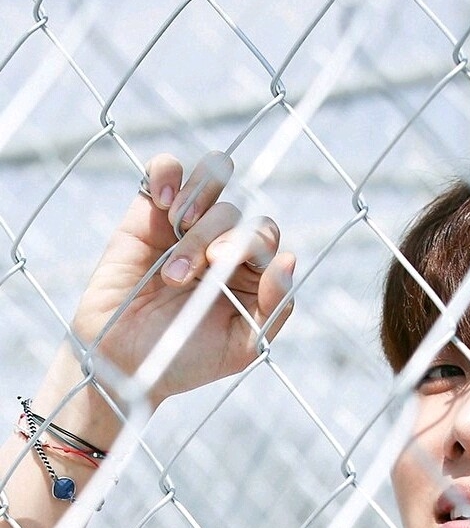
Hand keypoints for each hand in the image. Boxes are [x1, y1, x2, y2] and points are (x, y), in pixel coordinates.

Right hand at [71, 151, 294, 407]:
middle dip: (219, 234)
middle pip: (238, 212)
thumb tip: (289, 258)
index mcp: (248, 274)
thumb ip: (273, 307)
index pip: (265, 237)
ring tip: (177, 228)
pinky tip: (163, 204)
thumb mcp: (240, 347)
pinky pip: (166, 167)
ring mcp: (184, 225)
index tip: (219, 264)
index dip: (251, 242)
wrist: (123, 360)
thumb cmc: (183, 359)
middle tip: (194, 267)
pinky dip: (168, 174)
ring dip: (199, 200)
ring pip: (211, 181)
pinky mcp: (148, 212)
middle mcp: (220, 245)